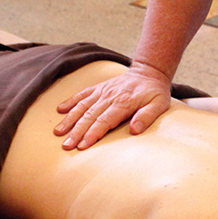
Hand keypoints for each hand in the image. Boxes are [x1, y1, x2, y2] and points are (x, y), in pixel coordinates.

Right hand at [54, 62, 171, 149]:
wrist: (149, 72)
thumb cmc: (154, 92)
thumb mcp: (158, 104)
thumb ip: (147, 116)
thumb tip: (135, 130)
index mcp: (123, 103)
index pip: (104, 121)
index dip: (92, 134)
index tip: (82, 146)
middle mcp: (109, 96)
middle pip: (89, 116)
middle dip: (76, 132)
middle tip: (66, 146)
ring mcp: (102, 91)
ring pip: (82, 106)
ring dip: (69, 119)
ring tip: (58, 132)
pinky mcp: (98, 87)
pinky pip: (82, 94)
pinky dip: (70, 101)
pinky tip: (60, 110)